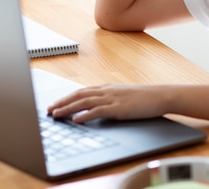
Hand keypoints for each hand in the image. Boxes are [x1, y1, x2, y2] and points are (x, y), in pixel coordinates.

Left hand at [47, 83, 165, 122]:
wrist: (159, 96)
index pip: (82, 91)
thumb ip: (110, 99)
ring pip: (84, 102)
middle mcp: (106, 91)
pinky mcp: (117, 108)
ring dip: (68, 108)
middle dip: (62, 102)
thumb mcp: (123, 96)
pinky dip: (84, 115)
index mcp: (107, 88)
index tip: (56, 103)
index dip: (67, 97)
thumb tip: (98, 106)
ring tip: (56, 114)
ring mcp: (111, 98)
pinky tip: (76, 120)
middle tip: (49, 109)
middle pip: (79, 95)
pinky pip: (97, 111)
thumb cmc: (144, 98)